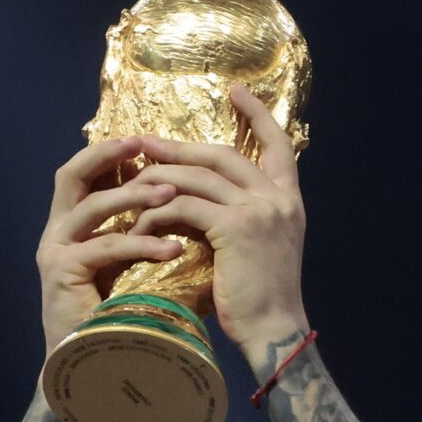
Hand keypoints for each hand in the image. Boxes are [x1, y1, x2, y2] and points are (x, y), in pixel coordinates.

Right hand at [37, 137, 182, 353]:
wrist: (96, 365)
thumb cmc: (122, 316)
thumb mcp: (136, 265)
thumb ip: (146, 232)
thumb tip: (190, 201)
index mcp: (73, 225)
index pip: (86, 174)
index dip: (111, 152)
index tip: (147, 140)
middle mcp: (57, 232)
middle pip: (72, 175)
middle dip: (107, 155)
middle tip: (144, 145)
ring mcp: (55, 251)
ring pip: (91, 207)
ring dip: (133, 197)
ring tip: (171, 195)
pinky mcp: (61, 273)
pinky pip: (104, 247)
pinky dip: (140, 244)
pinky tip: (172, 248)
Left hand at [129, 85, 309, 361]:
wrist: (276, 332)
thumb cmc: (264, 299)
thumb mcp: (265, 248)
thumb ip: (246, 217)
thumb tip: (208, 201)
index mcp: (289, 199)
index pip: (279, 144)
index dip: (258, 114)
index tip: (238, 90)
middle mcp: (278, 197)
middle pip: (223, 154)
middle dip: (181, 147)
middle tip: (146, 142)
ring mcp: (259, 210)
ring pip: (199, 177)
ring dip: (160, 177)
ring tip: (132, 180)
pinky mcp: (235, 228)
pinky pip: (185, 206)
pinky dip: (158, 212)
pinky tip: (140, 223)